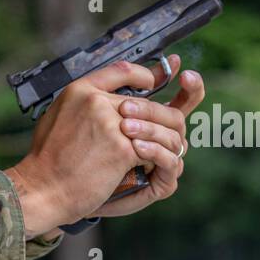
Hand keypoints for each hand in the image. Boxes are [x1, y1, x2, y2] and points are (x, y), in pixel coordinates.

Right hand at [7, 59, 180, 234]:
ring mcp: (111, 124)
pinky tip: (154, 165)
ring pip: (154, 125)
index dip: (142, 74)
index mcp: (79, 90)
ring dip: (163, 139)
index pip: (121, 70)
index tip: (152, 81)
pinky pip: (152, 148)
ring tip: (164, 148)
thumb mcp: (55, 117)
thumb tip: (100, 100)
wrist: (42, 189)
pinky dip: (156, 158)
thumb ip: (81, 105)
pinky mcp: (122, 149)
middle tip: (164, 130)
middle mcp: (96, 101)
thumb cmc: (46, 160)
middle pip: (144, 103)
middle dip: (158, 118)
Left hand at [92, 61, 206, 217]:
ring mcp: (166, 161)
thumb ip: (122, 88)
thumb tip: (148, 71)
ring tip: (124, 128)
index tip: (183, 72)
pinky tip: (135, 147)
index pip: (185, 100)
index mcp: (156, 121)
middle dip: (151, 109)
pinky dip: (153, 151)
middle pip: (178, 116)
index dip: (190, 85)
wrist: (68, 188)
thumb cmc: (83, 150)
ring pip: (174, 138)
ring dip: (149, 129)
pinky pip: (170, 162)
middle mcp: (165, 140)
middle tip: (125, 107)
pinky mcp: (163, 183)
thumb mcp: (100, 111)